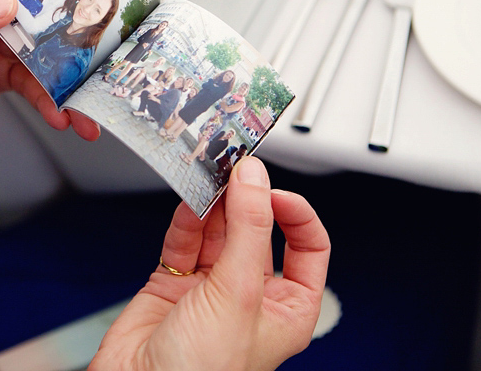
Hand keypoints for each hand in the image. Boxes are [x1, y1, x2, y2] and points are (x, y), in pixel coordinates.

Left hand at [0, 0, 157, 198]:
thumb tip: (5, 4)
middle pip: (56, 3)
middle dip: (98, 9)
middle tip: (140, 16)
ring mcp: (3, 43)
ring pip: (55, 51)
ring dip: (80, 75)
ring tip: (98, 100)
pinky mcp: (4, 76)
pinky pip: (41, 86)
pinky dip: (57, 103)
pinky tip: (67, 119)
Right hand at [91, 157, 329, 370]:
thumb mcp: (239, 294)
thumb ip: (247, 230)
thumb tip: (254, 179)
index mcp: (286, 310)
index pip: (307, 248)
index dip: (295, 214)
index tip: (273, 189)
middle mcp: (250, 297)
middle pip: (256, 232)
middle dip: (246, 201)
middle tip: (234, 170)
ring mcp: (210, 289)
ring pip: (217, 231)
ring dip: (214, 204)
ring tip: (209, 177)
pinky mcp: (172, 284)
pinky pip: (183, 241)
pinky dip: (185, 219)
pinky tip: (188, 200)